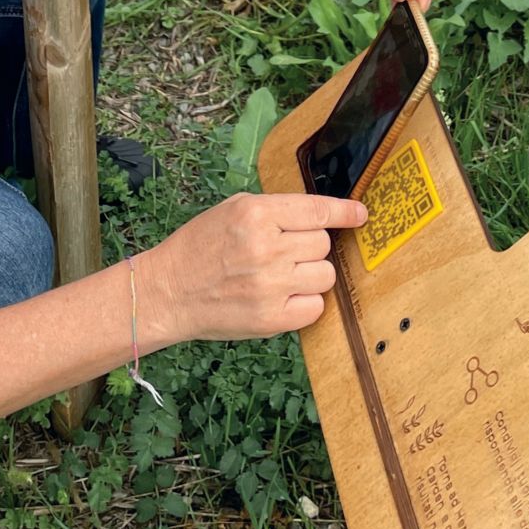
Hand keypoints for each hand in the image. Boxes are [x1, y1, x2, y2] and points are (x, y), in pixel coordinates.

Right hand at [144, 193, 365, 341]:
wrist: (168, 291)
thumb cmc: (200, 246)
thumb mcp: (233, 210)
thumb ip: (276, 210)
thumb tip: (321, 214)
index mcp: (256, 214)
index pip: (317, 211)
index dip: (344, 212)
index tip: (360, 215)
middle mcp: (266, 247)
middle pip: (323, 244)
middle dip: (308, 247)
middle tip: (281, 252)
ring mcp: (270, 285)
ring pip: (325, 275)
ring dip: (310, 274)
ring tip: (281, 275)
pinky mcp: (271, 318)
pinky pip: (316, 307)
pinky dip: (305, 302)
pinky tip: (283, 297)